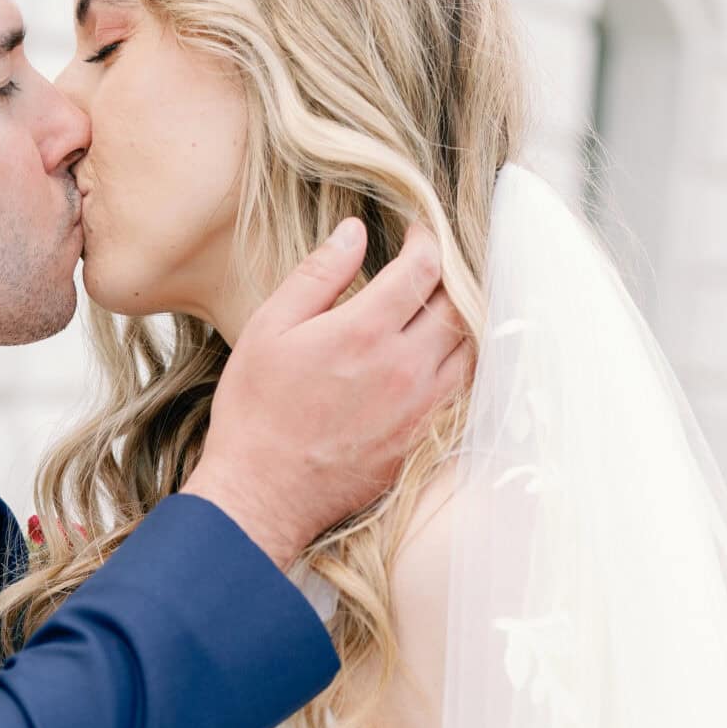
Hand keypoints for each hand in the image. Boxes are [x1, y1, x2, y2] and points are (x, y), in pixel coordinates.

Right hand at [187, 220, 473, 569]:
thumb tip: (354, 231)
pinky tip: (439, 356)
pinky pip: (462, 392)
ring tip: (440, 308)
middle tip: (431, 268)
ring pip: (470, 349)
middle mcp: (404, 368)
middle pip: (457, 305)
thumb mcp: (270, 328)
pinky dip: (460, 364)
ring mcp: (418, 409)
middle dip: (449, 276)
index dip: (428, 241)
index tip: (418, 234)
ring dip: (462, 321)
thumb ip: (318, 275)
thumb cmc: (256, 412)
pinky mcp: (419, 441)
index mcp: (366, 331)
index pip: (425, 268)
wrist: (261, 496)